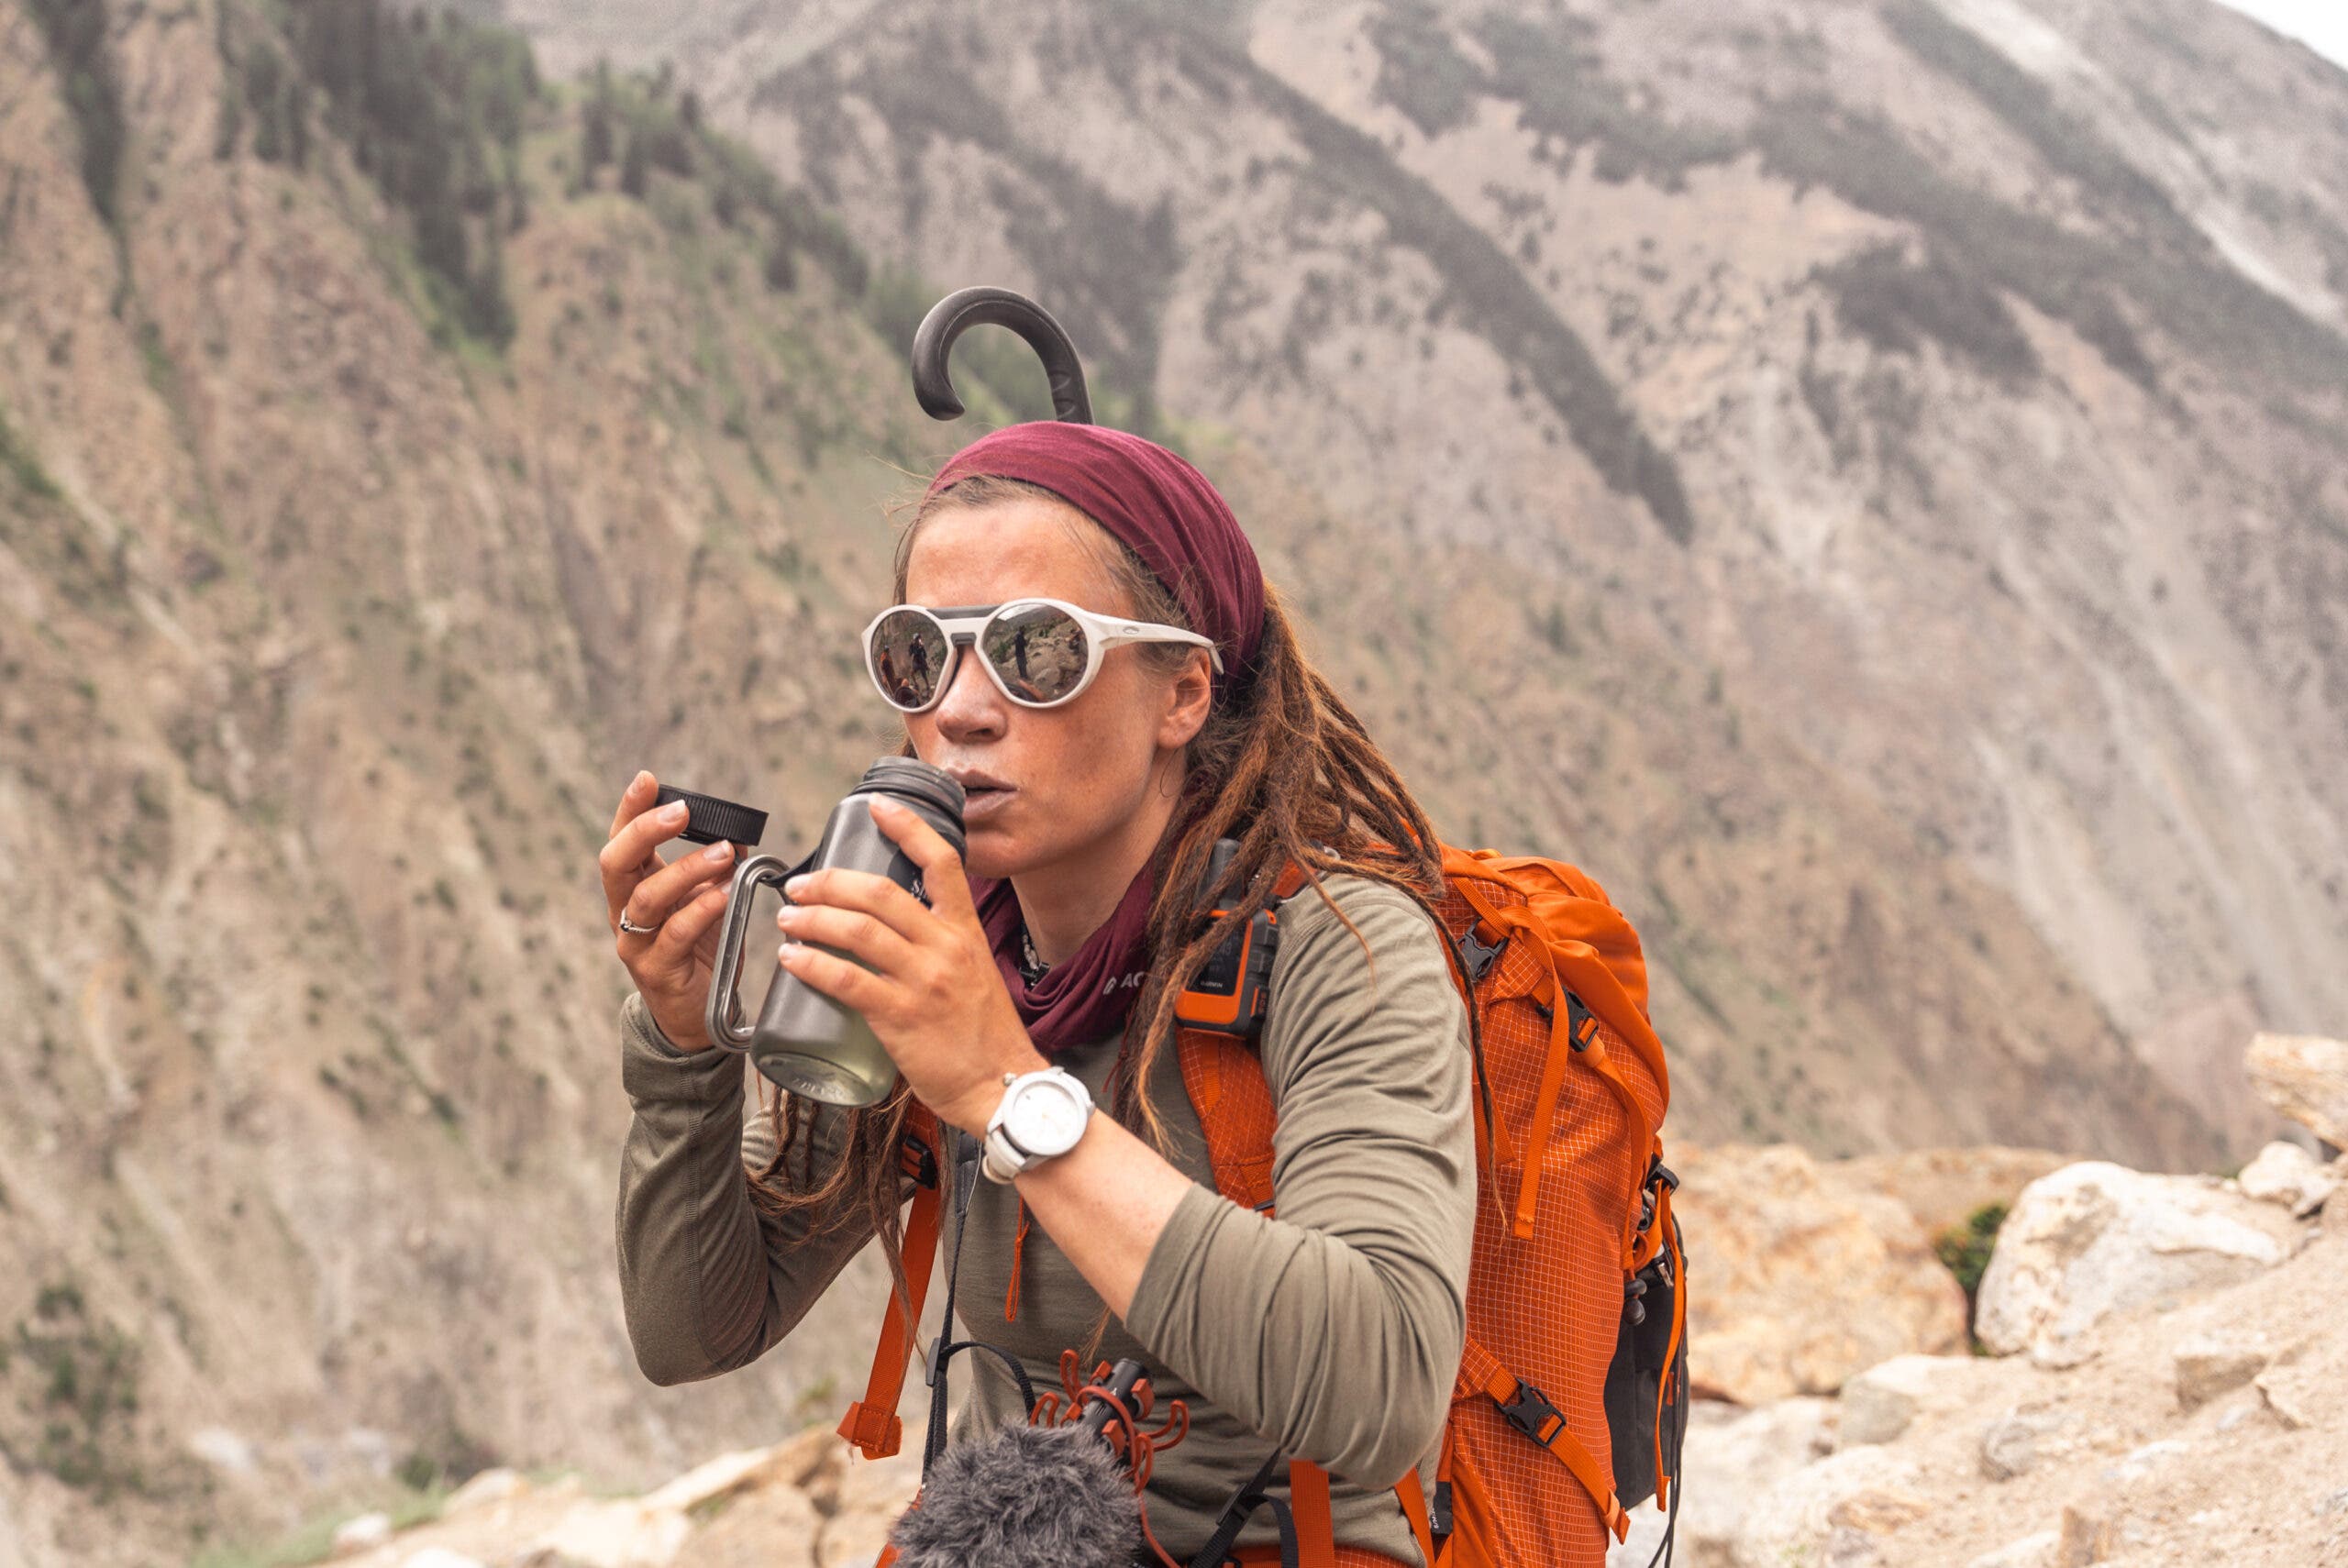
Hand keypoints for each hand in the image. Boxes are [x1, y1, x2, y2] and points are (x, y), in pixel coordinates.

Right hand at [601, 770, 740, 1050]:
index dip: (631, 809)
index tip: (649, 779)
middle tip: (681, 810)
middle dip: (645, 830)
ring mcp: (635, 942)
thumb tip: (736, 833)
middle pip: (616, 863)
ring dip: (685, 870)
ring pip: (645, 898)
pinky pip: (674, 934)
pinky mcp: (656, 970)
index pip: (622, 840)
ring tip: (722, 854)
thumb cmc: (700, 951)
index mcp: (634, 887)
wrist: (698, 1017)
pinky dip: (700, 909)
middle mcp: (624, 911)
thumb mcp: (708, 901)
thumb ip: (716, 869)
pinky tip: (724, 894)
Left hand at [773, 797, 1044, 1133]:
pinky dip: (812, 965)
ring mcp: (924, 982)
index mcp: (966, 931)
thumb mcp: (974, 972)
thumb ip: (940, 947)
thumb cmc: (984, 1034)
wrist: (1001, 1086)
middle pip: (882, 892)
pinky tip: (792, 959)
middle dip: (831, 882)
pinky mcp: (902, 1018)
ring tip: (788, 920)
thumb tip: (893, 930)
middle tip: (800, 886)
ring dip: (813, 919)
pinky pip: (847, 981)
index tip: (877, 807)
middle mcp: (946, 948)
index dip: (908, 828)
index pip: (942, 862)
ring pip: (858, 931)